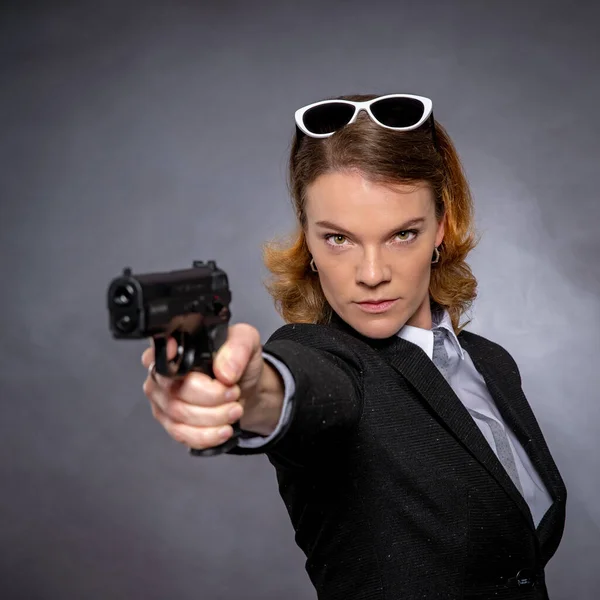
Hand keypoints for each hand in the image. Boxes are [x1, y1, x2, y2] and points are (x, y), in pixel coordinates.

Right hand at [141, 323, 263, 450]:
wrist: (247, 389)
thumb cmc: (239, 363)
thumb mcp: (247, 341)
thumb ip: (237, 348)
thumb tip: (224, 372)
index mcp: (175, 346)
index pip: (162, 356)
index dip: (174, 365)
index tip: (194, 372)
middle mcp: (162, 373)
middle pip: (175, 391)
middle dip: (212, 397)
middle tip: (233, 393)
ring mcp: (163, 400)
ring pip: (179, 416)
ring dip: (214, 417)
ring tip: (235, 410)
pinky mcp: (170, 423)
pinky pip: (182, 434)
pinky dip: (207, 435)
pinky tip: (223, 429)